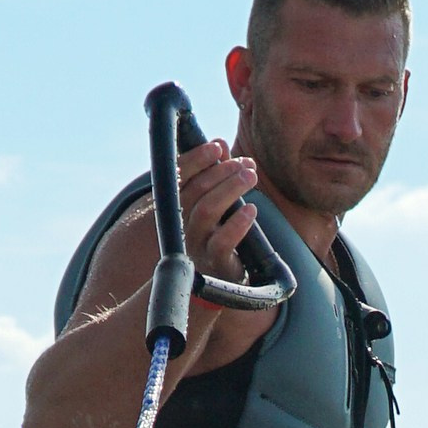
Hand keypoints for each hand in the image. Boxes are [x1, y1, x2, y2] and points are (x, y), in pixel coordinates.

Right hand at [177, 136, 262, 286]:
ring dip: (230, 189)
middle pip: (195, 192)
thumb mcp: (214, 203)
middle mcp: (181, 226)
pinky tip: (251, 209)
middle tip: (245, 164)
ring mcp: (197, 246)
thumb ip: (214, 176)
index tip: (217, 147)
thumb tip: (219, 144)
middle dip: (221, 172)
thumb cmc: (216, 234)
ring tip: (250, 176)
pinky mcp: (216, 264)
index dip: (196, 159)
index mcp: (177, 209)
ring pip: (207, 211)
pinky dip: (238, 223)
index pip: (179, 178)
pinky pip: (223, 242)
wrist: (217, 282)